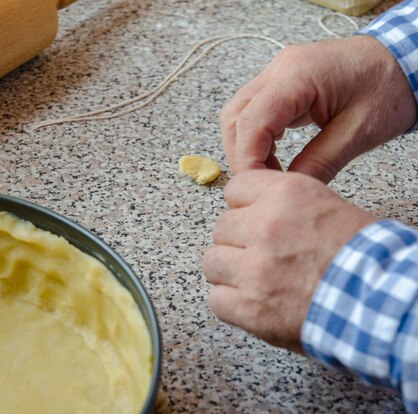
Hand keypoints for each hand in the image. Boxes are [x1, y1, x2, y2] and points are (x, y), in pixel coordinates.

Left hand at [203, 170, 376, 351]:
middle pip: (222, 227)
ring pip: (212, 262)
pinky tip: (253, 304)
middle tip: (260, 256)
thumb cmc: (366, 258)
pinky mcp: (249, 306)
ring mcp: (254, 268)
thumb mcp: (327, 206)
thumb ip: (283, 205)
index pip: (235, 189)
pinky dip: (230, 304)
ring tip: (255, 281)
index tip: (252, 219)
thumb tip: (250, 209)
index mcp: (286, 195)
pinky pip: (215, 299)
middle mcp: (265, 226)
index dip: (243, 208)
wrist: (384, 302)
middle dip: (237, 242)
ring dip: (229, 273)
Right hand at [220, 35, 416, 182]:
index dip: (247, 160)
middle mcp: (279, 69)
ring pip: (237, 115)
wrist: (403, 59)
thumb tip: (286, 189)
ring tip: (268, 172)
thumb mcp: (358, 132)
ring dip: (245, 147)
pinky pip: (252, 111)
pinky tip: (272, 154)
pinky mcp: (280, 82)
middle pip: (235, 118)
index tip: (256, 187)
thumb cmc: (389, 87)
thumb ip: (319, 162)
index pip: (251, 122)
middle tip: (261, 185)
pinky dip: (255, 137)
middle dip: (242, 156)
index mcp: (297, 75)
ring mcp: (276, 73)